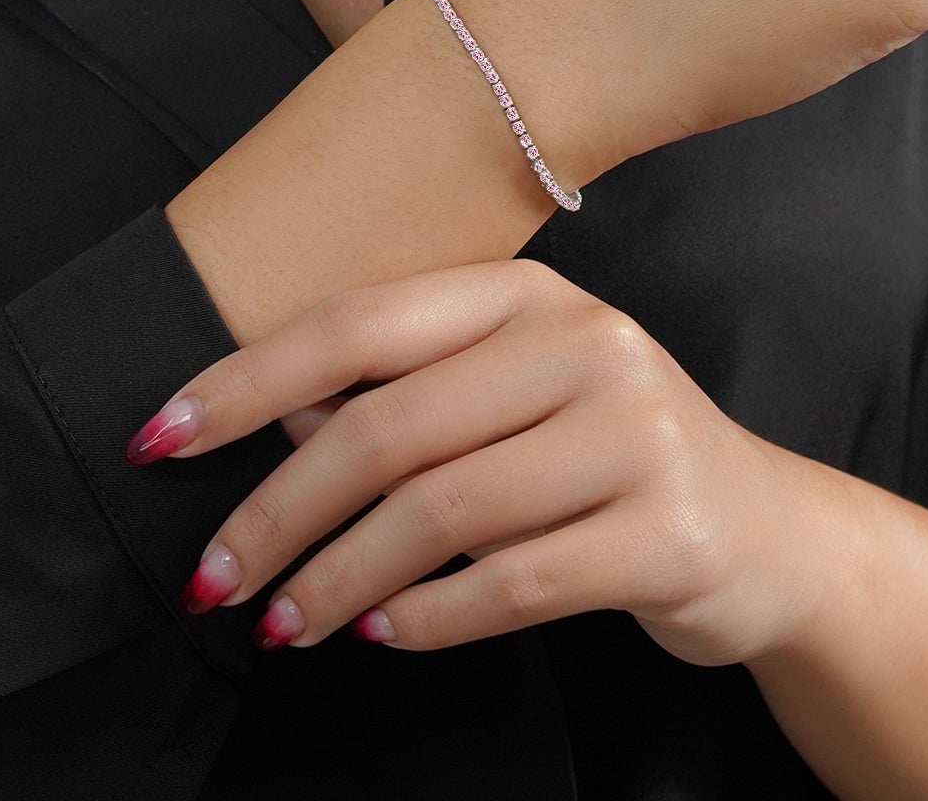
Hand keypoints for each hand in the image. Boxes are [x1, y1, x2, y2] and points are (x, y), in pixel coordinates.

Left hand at [125, 259, 825, 662]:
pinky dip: (424, 619)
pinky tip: (380, 632)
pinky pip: (510, 585)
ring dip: (338, 579)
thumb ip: (407, 393)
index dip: (245, 380)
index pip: (358, 324)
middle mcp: (584, 343)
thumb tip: (274, 427)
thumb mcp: (512, 394)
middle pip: (387, 428)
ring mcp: (633, 434)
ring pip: (440, 513)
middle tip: (212, 578)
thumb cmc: (605, 455)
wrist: (769, 534)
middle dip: (276, 512)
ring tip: (283, 623)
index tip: (158, 438)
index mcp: (527, 294)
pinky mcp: (666, 533)